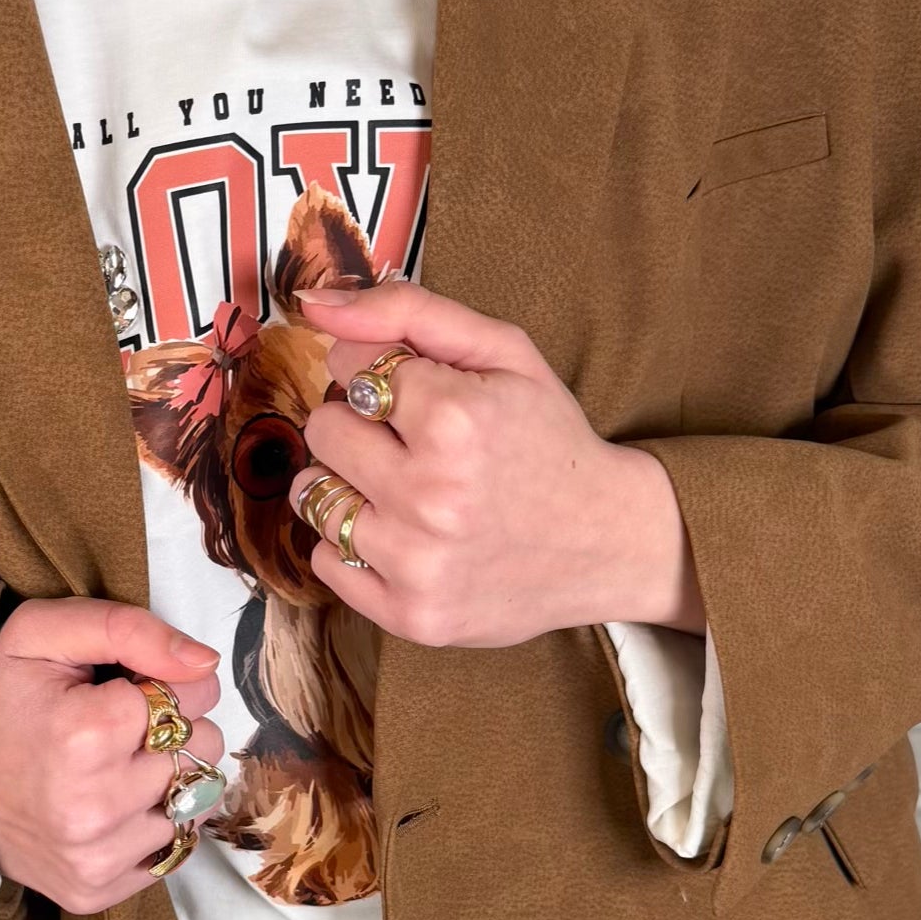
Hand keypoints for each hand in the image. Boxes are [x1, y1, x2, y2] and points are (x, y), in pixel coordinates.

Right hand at [0, 599, 224, 915]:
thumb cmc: (2, 699)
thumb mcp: (44, 633)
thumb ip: (129, 629)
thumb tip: (205, 661)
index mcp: (84, 734)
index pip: (191, 694)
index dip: (167, 681)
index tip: (127, 688)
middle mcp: (93, 806)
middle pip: (201, 747)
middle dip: (174, 728)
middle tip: (121, 728)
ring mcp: (94, 857)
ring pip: (196, 800)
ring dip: (170, 777)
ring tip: (117, 767)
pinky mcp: (96, 890)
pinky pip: (178, 848)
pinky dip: (156, 822)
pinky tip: (115, 806)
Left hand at [290, 283, 704, 646]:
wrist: (608, 541)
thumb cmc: (549, 438)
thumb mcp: (502, 352)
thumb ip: (406, 312)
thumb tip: (315, 304)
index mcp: (454, 419)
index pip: (350, 366)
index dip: (381, 373)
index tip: (418, 393)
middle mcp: (430, 495)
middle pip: (323, 429)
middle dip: (359, 425)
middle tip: (411, 442)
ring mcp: (417, 562)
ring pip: (312, 496)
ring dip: (347, 484)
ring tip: (403, 487)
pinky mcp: (409, 615)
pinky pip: (324, 561)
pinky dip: (352, 545)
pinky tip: (403, 534)